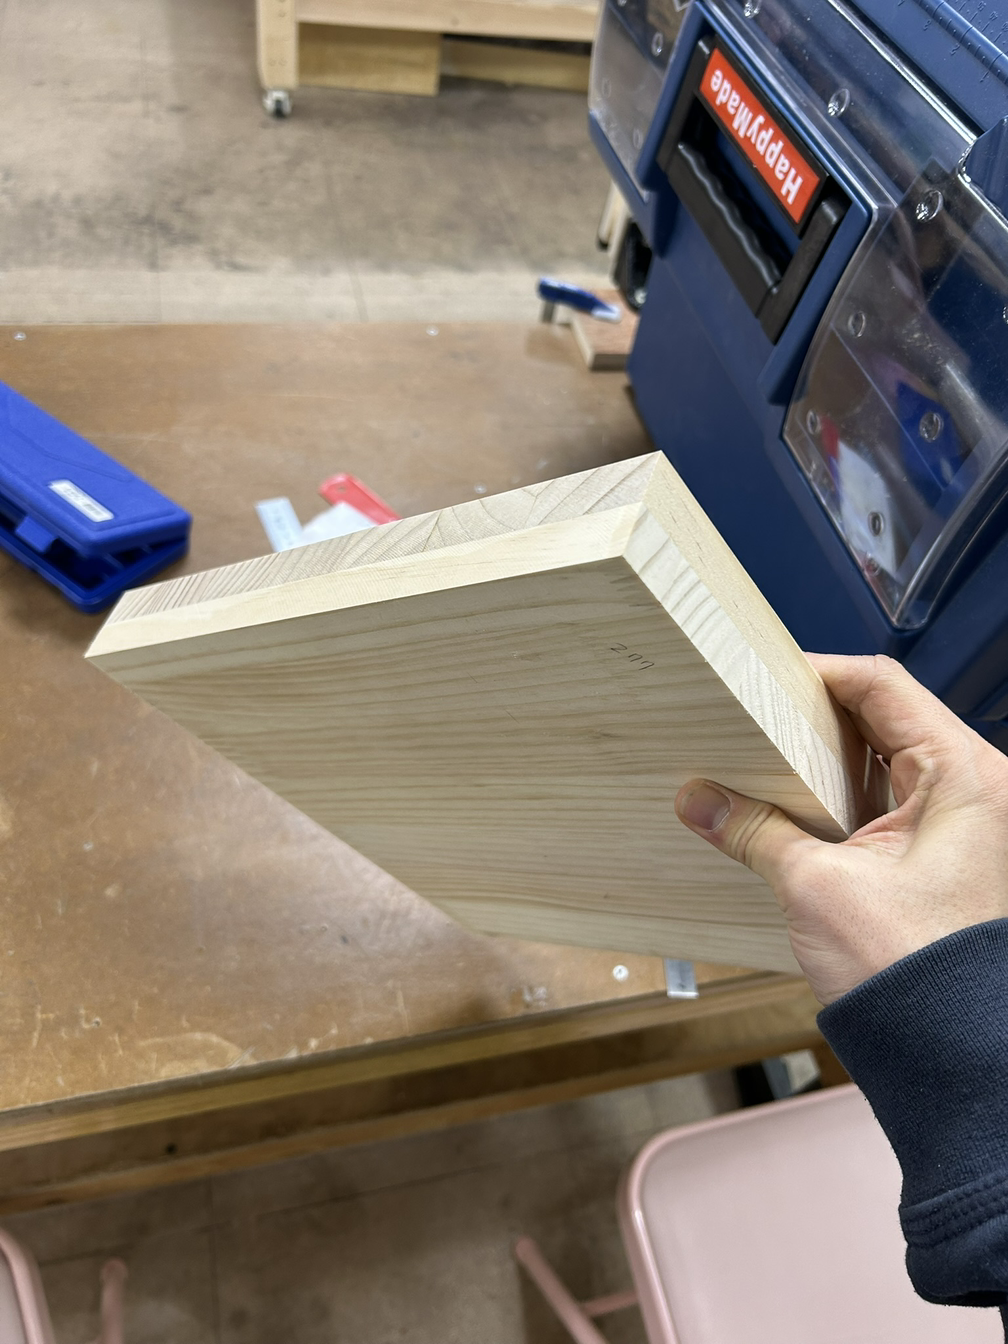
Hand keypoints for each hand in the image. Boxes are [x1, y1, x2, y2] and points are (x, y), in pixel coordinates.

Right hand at [675, 654, 1007, 1004]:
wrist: (955, 1062)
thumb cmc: (917, 979)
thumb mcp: (818, 888)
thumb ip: (754, 830)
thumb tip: (698, 799)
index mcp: (967, 776)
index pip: (884, 686)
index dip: (818, 674)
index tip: (763, 680)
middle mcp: (978, 790)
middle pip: (886, 717)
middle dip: (814, 718)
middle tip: (754, 718)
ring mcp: (966, 824)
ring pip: (887, 759)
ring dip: (826, 759)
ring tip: (765, 760)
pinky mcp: (949, 855)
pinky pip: (892, 800)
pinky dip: (843, 797)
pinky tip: (795, 807)